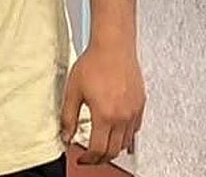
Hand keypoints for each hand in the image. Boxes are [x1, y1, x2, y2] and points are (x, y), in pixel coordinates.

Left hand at [61, 41, 145, 164]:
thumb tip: (65, 134)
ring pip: (126, 142)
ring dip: (113, 148)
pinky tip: (118, 133)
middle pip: (114, 150)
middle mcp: (122, 117)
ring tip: (101, 145)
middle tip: (90, 157)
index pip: (98, 149)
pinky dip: (126, 136)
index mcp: (104, 115)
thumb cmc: (94, 63)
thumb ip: (68, 116)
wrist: (113, 47)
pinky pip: (135, 129)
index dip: (88, 159)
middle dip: (101, 158)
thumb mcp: (73, 90)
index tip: (81, 159)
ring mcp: (134, 112)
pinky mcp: (140, 105)